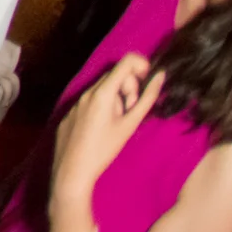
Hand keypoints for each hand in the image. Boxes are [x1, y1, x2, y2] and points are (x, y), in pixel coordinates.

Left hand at [51, 54, 162, 223]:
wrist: (72, 169)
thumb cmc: (105, 148)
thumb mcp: (130, 124)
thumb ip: (146, 99)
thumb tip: (160, 76)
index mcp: (103, 92)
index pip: (125, 62)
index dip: (141, 65)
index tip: (149, 79)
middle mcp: (87, 91)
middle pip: (115, 76)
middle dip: (129, 89)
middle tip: (132, 112)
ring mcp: (77, 100)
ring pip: (104, 89)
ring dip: (117, 99)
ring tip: (118, 123)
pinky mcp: (71, 110)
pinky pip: (91, 100)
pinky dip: (103, 107)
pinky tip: (103, 128)